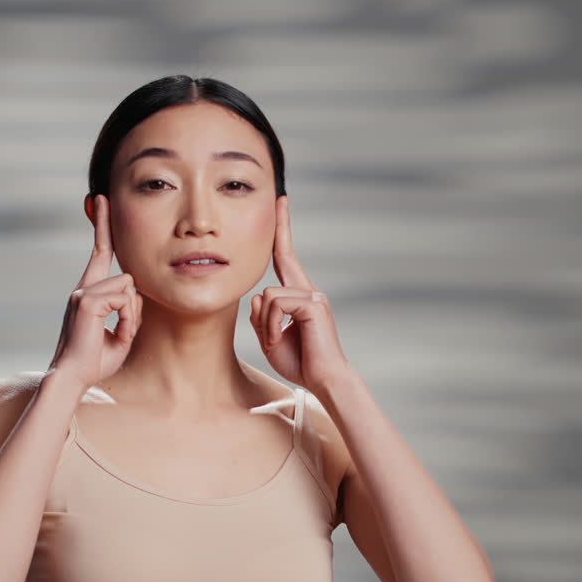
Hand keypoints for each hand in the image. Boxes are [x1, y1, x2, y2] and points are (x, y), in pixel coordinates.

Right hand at [48, 194, 143, 389]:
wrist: (74, 376)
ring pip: (128, 289)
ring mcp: (83, 293)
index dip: (102, 225)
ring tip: (116, 335)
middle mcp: (83, 288)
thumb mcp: (121, 332)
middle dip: (134, 309)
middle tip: (122, 333)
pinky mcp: (86, 302)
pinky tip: (113, 334)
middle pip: (128, 278)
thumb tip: (132, 291)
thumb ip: (129, 309)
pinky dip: (126, 320)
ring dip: (131, 316)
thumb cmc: (96, 360)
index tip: (100, 199)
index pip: (99, 252)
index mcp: (89, 292)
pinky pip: (123, 299)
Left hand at [249, 196, 348, 390]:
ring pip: (269, 294)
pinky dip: (271, 326)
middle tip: (279, 201)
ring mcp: (314, 296)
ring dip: (265, 323)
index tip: (280, 205)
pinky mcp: (314, 305)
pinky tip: (280, 340)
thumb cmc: (300, 362)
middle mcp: (309, 290)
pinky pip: (276, 305)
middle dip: (282, 227)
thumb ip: (261, 316)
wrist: (324, 380)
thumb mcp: (270, 338)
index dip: (282, 232)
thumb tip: (257, 295)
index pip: (286, 258)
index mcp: (300, 296)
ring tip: (275, 341)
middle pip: (283, 257)